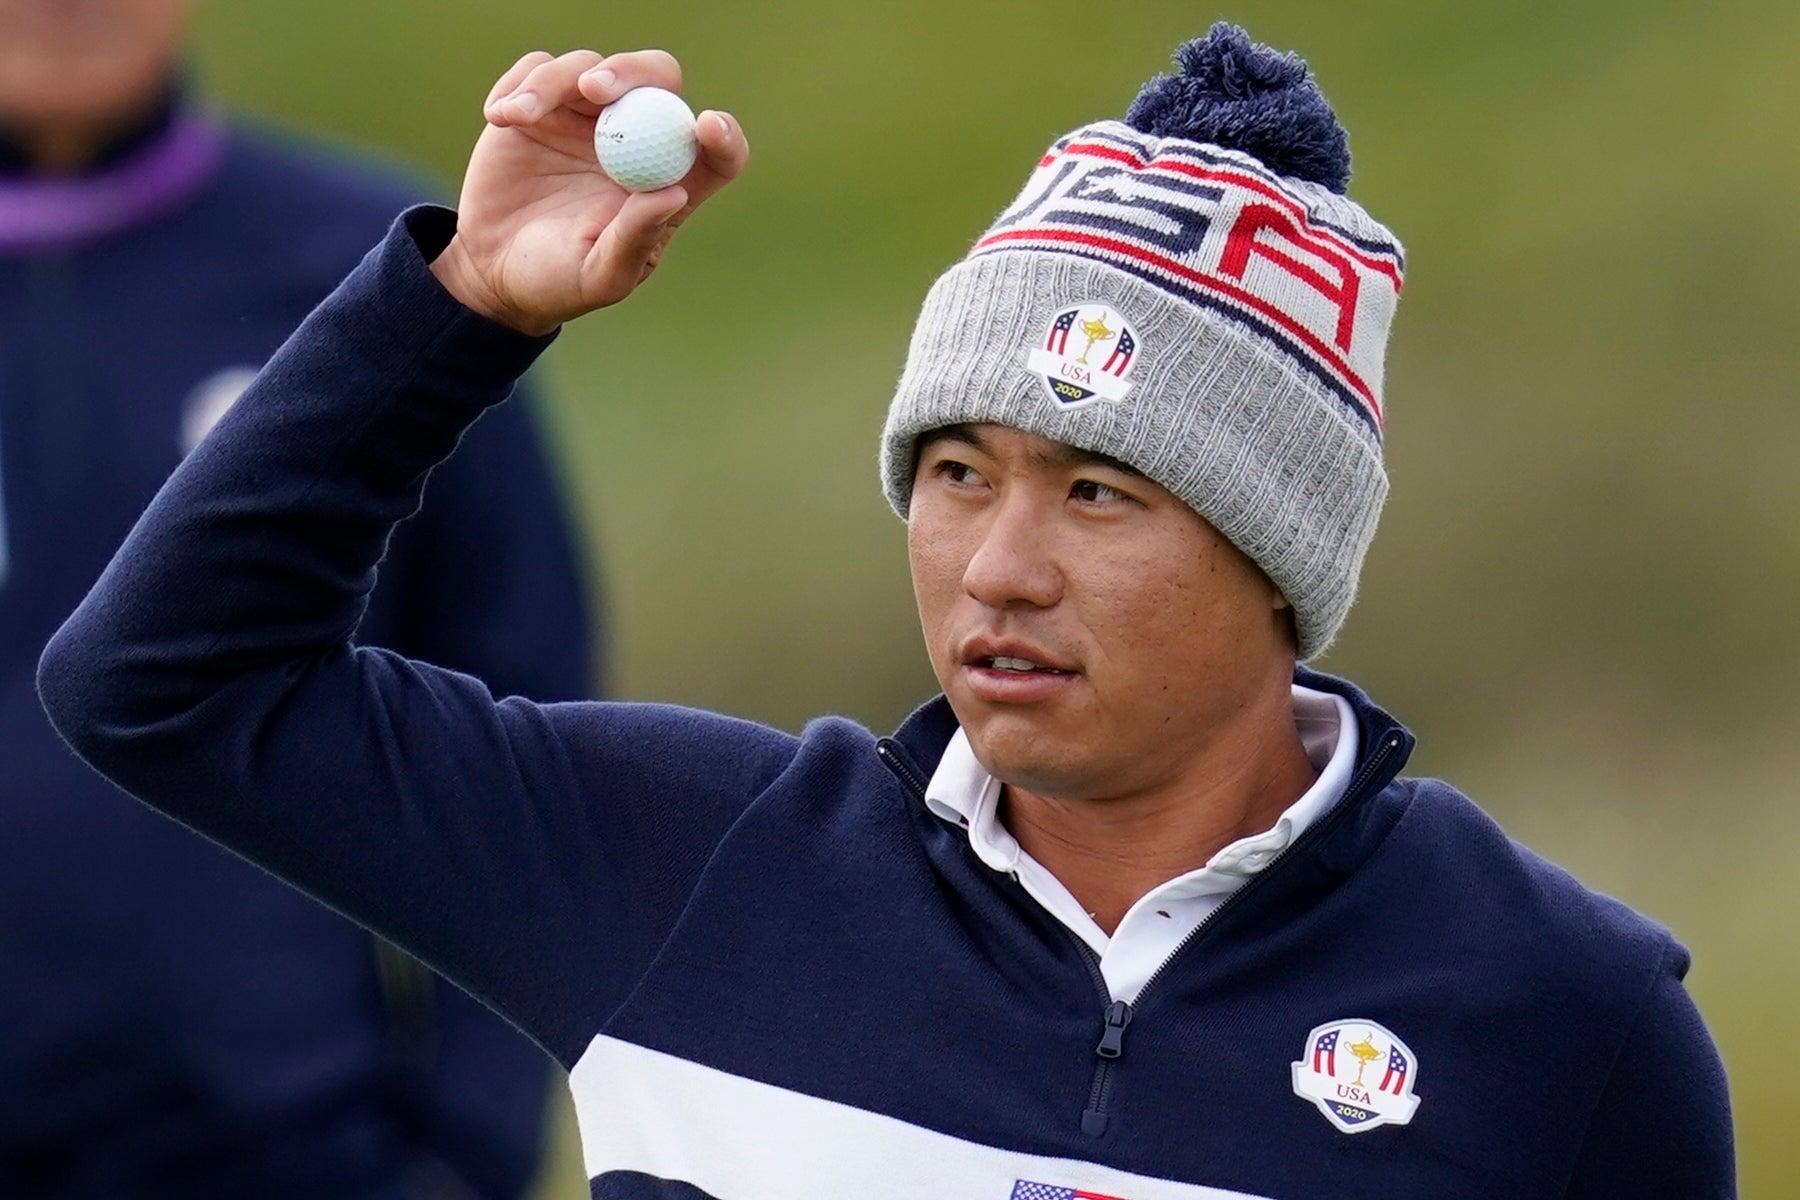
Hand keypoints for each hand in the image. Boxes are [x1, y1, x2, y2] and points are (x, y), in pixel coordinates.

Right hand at [429, 49, 747, 334]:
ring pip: (588, 67)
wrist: (496, 271)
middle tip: (595, 89)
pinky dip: (520, 84)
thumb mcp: (602, 275)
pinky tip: (501, 118)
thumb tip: (675, 193)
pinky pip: (537, 69)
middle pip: (656, 79)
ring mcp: (588, 117)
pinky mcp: (542, 106)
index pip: (717, 153)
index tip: (707, 126)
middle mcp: (637, 140)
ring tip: (520, 117)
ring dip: (554, 83)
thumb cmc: (562, 280)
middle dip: (631, 73)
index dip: (723, 135)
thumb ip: (636, 238)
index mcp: (668, 184)